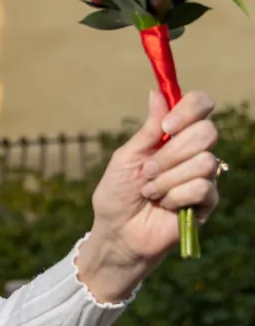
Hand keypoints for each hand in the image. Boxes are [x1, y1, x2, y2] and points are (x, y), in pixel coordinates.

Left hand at [78, 90, 219, 299]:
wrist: (117, 232)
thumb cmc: (117, 194)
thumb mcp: (126, 157)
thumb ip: (148, 129)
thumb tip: (156, 92)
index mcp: (173, 136)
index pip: (201, 106)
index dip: (190, 110)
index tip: (167, 126)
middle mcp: (193, 152)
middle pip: (207, 133)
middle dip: (171, 154)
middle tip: (147, 170)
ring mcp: (203, 176)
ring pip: (204, 162)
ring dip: (167, 179)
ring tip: (149, 192)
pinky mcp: (207, 202)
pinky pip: (202, 188)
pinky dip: (175, 196)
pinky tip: (164, 205)